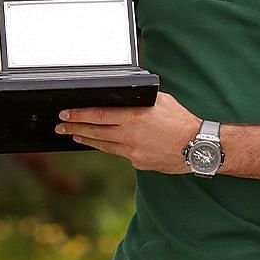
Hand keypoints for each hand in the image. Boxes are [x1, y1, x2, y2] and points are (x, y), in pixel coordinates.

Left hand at [55, 92, 199, 172]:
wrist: (199, 147)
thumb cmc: (182, 121)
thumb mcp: (162, 101)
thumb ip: (139, 100)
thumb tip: (124, 96)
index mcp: (135, 117)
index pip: (99, 114)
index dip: (79, 115)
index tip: (65, 114)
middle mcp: (131, 135)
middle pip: (95, 131)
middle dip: (75, 128)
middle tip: (60, 126)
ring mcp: (133, 151)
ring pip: (104, 145)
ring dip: (87, 139)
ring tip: (74, 135)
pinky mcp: (139, 163)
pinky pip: (120, 153)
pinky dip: (110, 147)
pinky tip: (103, 144)